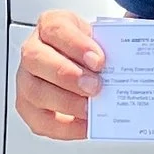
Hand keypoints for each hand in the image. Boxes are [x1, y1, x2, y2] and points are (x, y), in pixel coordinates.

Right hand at [16, 7, 106, 139]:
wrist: (85, 65)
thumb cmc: (90, 52)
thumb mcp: (101, 39)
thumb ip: (111, 47)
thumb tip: (126, 64)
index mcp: (51, 26)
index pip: (56, 29)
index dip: (76, 45)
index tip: (98, 60)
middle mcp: (33, 51)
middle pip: (36, 59)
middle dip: (67, 75)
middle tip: (95, 86)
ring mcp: (26, 80)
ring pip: (34, 91)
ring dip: (66, 103)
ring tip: (91, 109)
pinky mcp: (29, 107)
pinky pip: (40, 121)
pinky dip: (65, 127)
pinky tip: (85, 125)